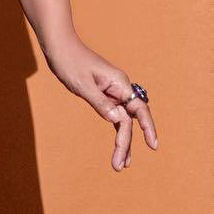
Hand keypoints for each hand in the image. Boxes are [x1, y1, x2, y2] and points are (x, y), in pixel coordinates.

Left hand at [44, 36, 158, 171]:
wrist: (60, 47)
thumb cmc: (70, 62)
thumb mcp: (83, 85)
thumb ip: (100, 102)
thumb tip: (117, 119)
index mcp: (119, 83)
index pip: (138, 110)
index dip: (147, 128)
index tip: (152, 146)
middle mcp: (120, 88)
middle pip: (131, 119)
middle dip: (127, 143)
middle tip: (120, 166)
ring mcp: (113, 92)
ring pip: (123, 121)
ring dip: (122, 142)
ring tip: (120, 164)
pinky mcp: (104, 95)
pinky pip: (115, 116)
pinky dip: (116, 131)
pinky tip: (118, 147)